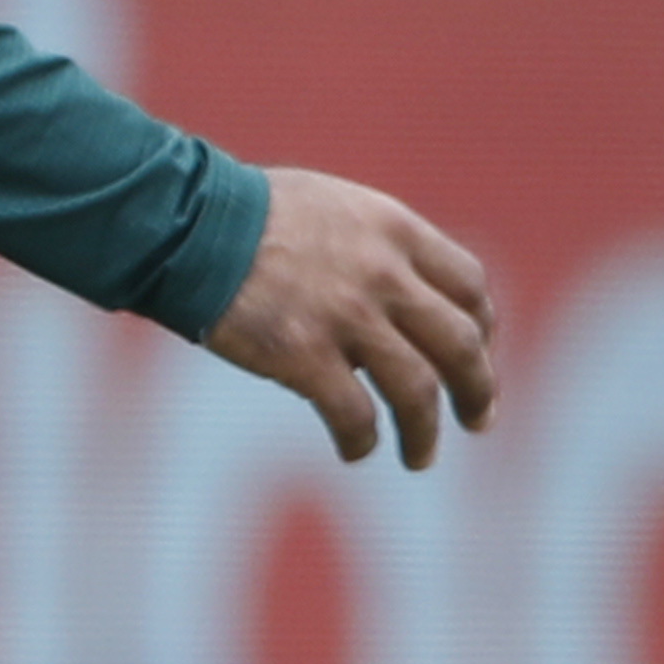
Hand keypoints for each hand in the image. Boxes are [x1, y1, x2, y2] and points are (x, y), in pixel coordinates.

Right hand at [204, 167, 498, 468]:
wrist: (181, 222)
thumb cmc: (245, 214)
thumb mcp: (328, 207)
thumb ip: (376, 247)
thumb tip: (406, 300)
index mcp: (392, 230)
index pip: (470, 287)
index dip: (482, 329)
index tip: (473, 356)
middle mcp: (381, 273)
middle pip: (460, 346)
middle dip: (477, 390)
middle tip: (477, 419)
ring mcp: (344, 316)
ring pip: (417, 391)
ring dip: (426, 432)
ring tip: (420, 455)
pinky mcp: (302, 354)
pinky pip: (354, 415)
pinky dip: (362, 440)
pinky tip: (356, 450)